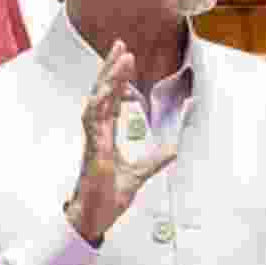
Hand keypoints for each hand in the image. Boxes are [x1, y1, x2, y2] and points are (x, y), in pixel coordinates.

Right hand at [65, 40, 177, 243]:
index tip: (125, 60)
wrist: (94, 220)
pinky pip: (93, 120)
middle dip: (111, 68)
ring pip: (98, 100)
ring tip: (120, 58)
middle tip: (120, 44)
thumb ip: (154, 161)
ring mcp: (93, 140)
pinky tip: (107, 88)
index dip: (118, 79)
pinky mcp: (93, 149)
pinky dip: (100, 103)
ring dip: (109, 78)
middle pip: (102, 92)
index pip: (112, 100)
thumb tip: (173, 149)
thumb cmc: (106, 199)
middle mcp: (97, 133)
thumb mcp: (138, 176)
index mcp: (106, 136)